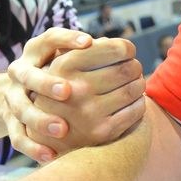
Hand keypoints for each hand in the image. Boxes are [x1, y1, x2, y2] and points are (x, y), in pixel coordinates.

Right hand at [5, 28, 145, 161]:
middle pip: (127, 69)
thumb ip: (85, 49)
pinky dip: (139, 103)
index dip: (126, 48)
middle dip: (134, 66)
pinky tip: (134, 101)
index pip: (114, 48)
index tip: (128, 50)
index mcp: (64, 66)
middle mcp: (74, 89)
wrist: (41, 133)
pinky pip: (135, 111)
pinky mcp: (100, 132)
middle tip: (135, 67)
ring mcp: (88, 113)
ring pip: (134, 90)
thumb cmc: (57, 87)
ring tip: (136, 83)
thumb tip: (121, 46)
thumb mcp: (59, 64)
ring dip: (139, 84)